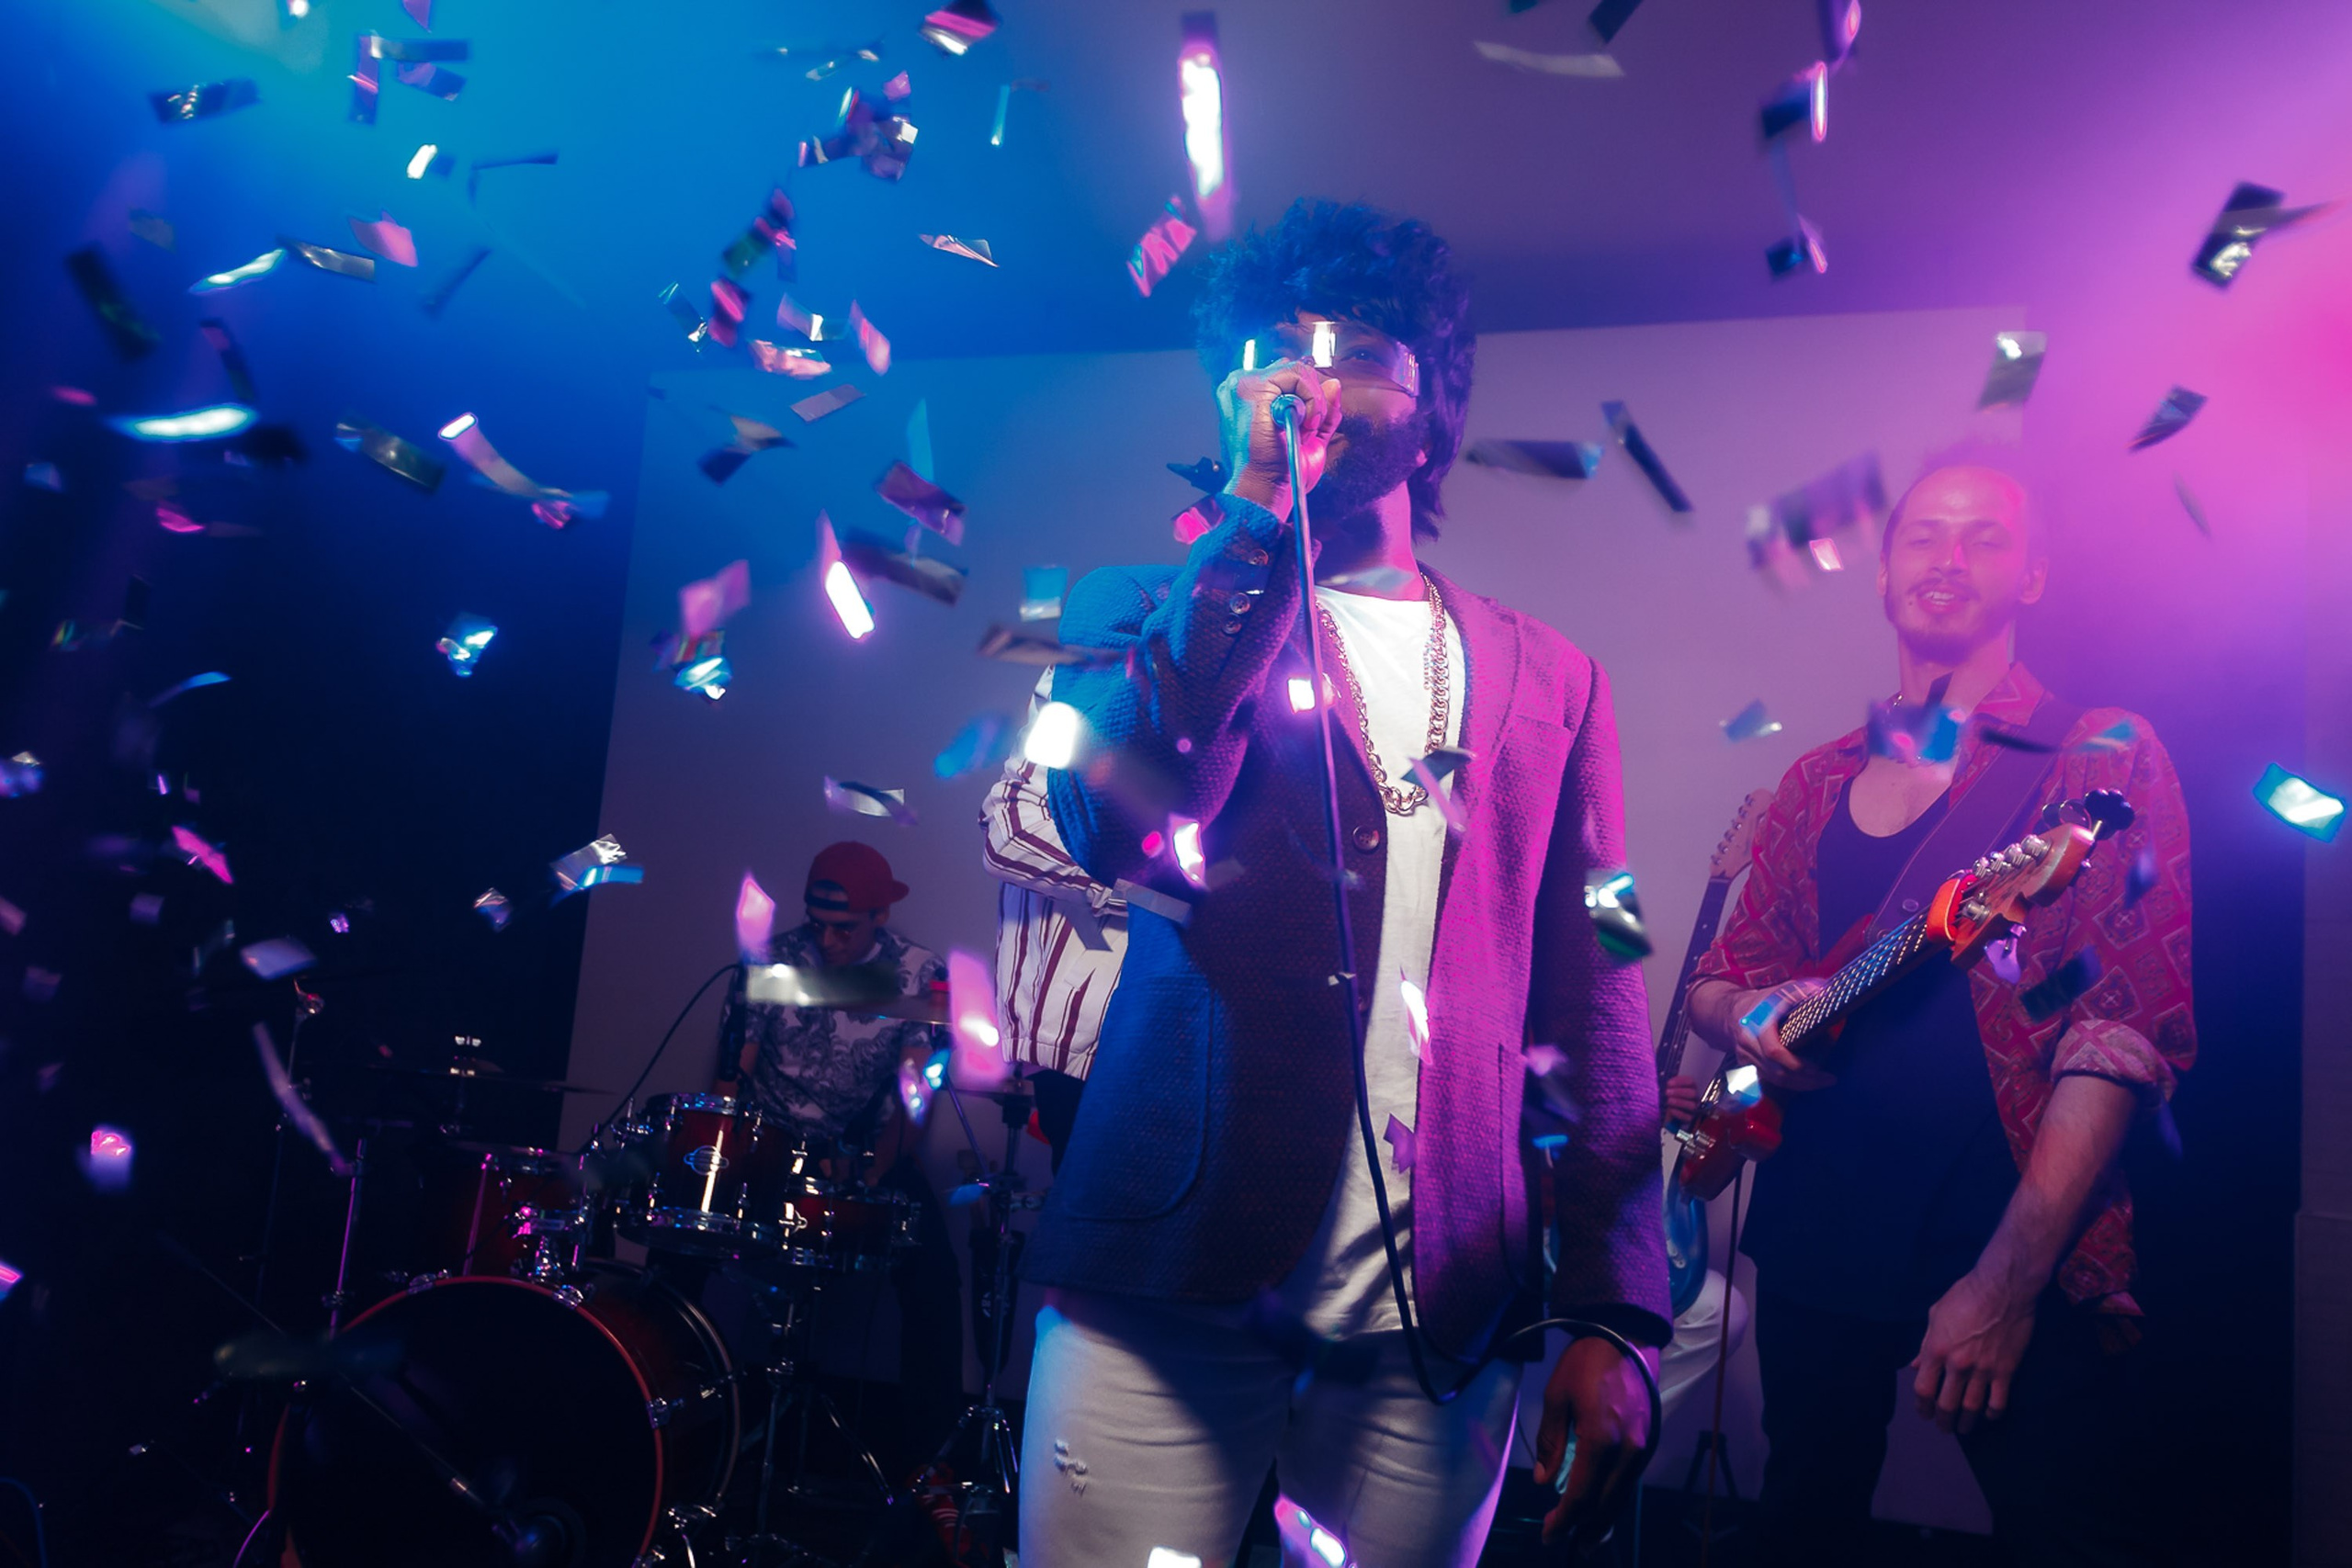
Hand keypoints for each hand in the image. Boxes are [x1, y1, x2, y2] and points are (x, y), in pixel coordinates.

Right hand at [1216, 359, 1344, 514]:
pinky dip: (1311, 399)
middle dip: (1312, 398)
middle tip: (1308, 429)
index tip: (1308, 426)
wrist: (1267, 489)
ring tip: (1305, 428)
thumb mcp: (1309, 436)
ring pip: (1298, 369)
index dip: (1308, 396)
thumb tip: (1335, 384)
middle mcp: (1242, 387)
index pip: (1287, 376)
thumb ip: (1322, 409)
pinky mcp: (1252, 389)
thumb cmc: (1282, 470)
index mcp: (1248, 397)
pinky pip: (1298, 375)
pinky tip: (1303, 423)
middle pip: (1293, 369)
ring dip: (1313, 400)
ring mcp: (1244, 385)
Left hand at [1534, 1335, 1659, 1550]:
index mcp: (1600, 1440)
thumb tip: (1545, 1481)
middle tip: (1567, 1543)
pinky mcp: (1651, 1442)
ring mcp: (1644, 1448)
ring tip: (1588, 1537)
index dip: (1564, 1521)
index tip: (1549, 1535)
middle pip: (1605, 1505)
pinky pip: (1631, 1481)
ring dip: (1604, 1519)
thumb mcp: (1556, 1396)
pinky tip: (1604, 1506)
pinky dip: (1616, 1499)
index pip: (1581, 1496)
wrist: (1627, 1336)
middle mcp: (1628, 1451)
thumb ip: (1551, 1441)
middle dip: (1584, 1528)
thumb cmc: (1585, 1362)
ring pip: (1622, 1497)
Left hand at [1662, 1075, 1700, 1125]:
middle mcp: (1694, 1097)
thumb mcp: (1669, 1088)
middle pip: (1692, 1093)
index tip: (1668, 1083)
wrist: (1667, 1112)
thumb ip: (1670, 1085)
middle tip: (1667, 1092)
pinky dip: (1679, 1113)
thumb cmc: (1669, 1096)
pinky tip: (1671, 1110)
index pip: (1690, 1081)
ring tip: (1668, 1100)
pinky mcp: (1690, 1118)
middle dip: (1679, 1092)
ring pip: (1692, 1105)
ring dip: (1679, 1102)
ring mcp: (1694, 1108)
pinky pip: (1688, 1117)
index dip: (1680, 1082)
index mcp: (1691, 1087)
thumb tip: (1667, 1084)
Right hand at [1725, 980, 1835, 1090]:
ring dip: (1799, 1084)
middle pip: (1776, 1072)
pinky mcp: (1749, 1066)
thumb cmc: (1761, 1001)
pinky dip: (1790, 1082)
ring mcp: (1747, 1057)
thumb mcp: (1781, 991)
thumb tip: (1824, 993)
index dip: (1795, 1063)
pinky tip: (1807, 1081)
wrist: (1730, 1012)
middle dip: (1804, 1079)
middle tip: (1828, 1079)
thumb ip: (1801, 991)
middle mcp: (1749, 1045)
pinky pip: (1770, 1079)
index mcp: (1757, 1025)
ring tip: (1822, 1081)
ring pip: (1774, 1079)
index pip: (1774, 1051)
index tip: (1817, 1067)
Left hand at [1911, 1267, 2038, 1432]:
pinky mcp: (2006, 1370)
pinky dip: (1993, 1413)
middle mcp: (1957, 1364)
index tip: (1924, 1413)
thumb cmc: (1965, 1295)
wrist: (2003, 1287)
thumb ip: (1925, 1344)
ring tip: (1963, 1429)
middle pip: (1946, 1404)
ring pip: (1972, 1407)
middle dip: (1942, 1420)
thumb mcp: (1935, 1315)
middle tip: (1943, 1428)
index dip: (1921, 1406)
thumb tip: (1914, 1366)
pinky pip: (1998, 1401)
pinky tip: (1989, 1416)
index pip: (1923, 1388)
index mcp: (1936, 1349)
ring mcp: (1983, 1369)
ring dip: (1966, 1423)